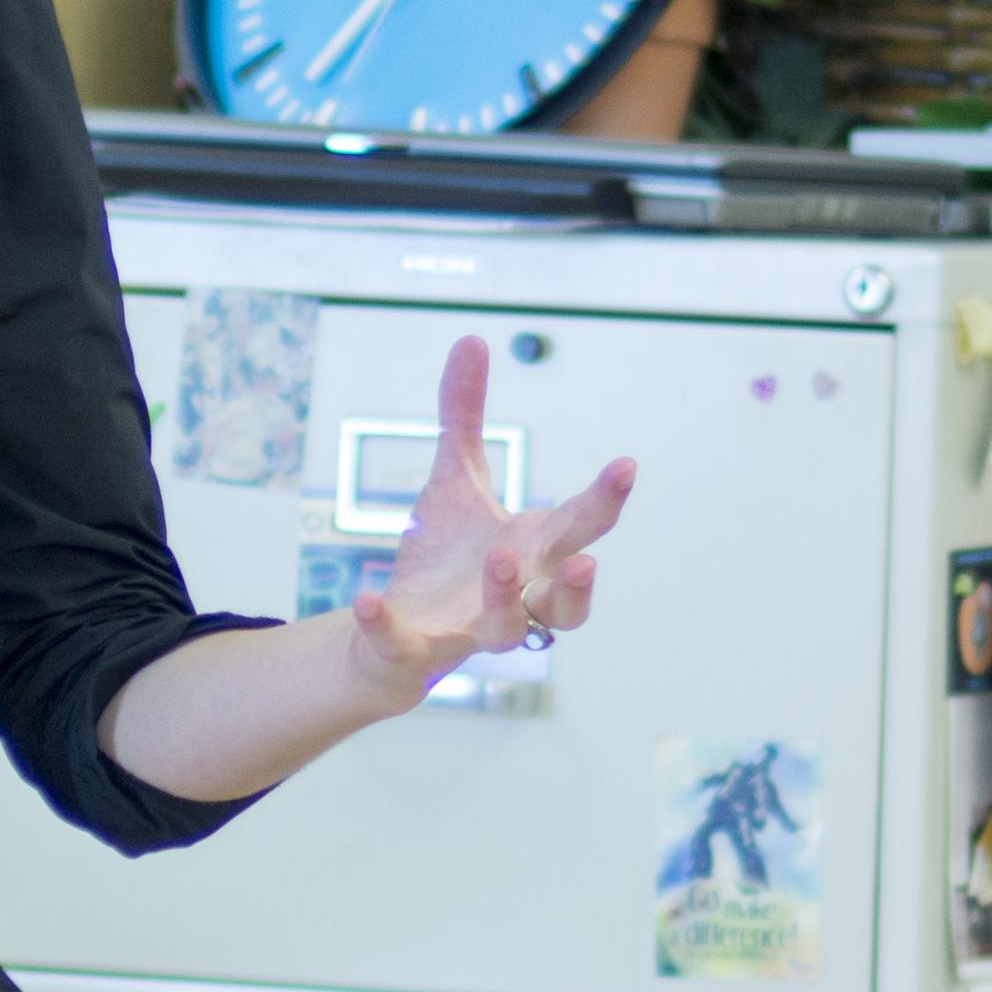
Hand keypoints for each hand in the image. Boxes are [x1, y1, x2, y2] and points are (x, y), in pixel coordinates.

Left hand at [346, 337, 633, 696]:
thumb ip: (465, 417)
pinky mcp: (416, 652)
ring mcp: (468, 629)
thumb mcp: (455, 479)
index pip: (580, 527)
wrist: (395, 633)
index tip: (625, 464)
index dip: (605, 498)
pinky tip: (366, 598)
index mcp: (533, 551)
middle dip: (577, 583)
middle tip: (583, 558)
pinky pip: (405, 647)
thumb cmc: (446, 557)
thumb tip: (472, 338)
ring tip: (501, 558)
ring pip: (507, 629)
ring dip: (506, 597)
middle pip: (563, 603)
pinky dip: (387, 626)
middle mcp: (514, 598)